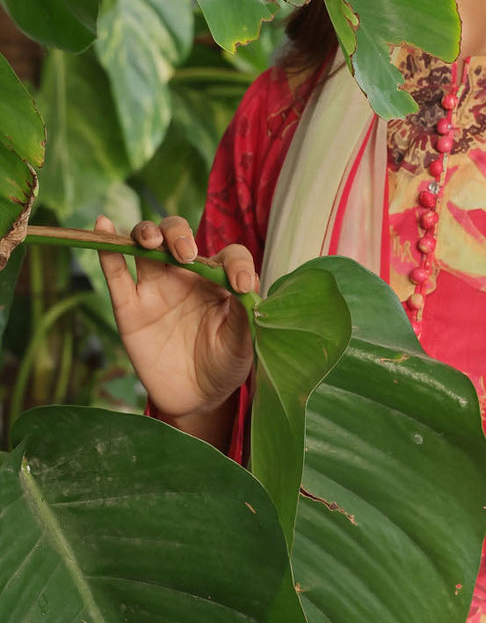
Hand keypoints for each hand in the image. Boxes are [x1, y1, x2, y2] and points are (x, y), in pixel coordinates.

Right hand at [96, 214, 255, 426]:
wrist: (196, 398)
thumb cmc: (225, 364)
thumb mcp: (244, 343)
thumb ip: (245, 314)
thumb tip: (245, 285)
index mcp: (219, 280)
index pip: (228, 255)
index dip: (236, 264)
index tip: (240, 286)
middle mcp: (187, 276)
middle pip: (177, 235)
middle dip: (179, 234)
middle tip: (186, 255)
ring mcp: (156, 289)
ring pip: (145, 245)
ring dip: (146, 233)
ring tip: (152, 241)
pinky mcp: (131, 308)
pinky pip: (116, 274)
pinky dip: (108, 249)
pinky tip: (103, 224)